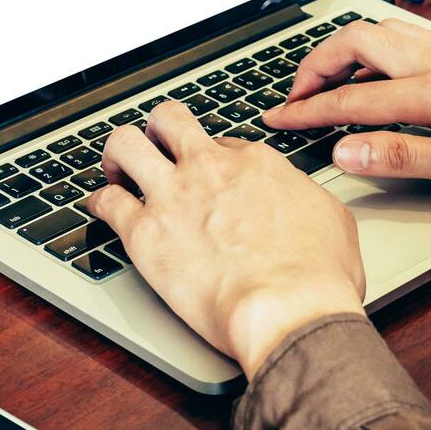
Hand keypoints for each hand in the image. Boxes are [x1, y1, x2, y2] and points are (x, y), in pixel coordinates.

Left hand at [86, 102, 365, 377]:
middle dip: (158, 131)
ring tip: (116, 169)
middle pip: (169, 121)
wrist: (288, 308)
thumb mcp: (333, 220)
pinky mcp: (145, 233)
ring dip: (118, 155)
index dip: (211, 157)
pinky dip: (97, 202)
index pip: (220, 142)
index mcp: (255, 163)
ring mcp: (173, 196)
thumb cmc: (316, 276)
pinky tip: (99, 208)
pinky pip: (105, 202)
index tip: (208, 174)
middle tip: (155, 149)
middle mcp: (210, 168)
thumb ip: (305, 199)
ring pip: (126, 144)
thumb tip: (301, 201)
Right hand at [264, 19, 430, 200]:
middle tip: (295, 94)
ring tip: (328, 80)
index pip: (350, 98)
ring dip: (345, 50)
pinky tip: (383, 73)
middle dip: (315, 63)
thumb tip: (344, 149)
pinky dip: (376, 49)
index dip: (306, 109)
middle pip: (358, 41)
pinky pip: (409, 39)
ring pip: (384, 32)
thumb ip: (404, 157)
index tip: (275, 119)